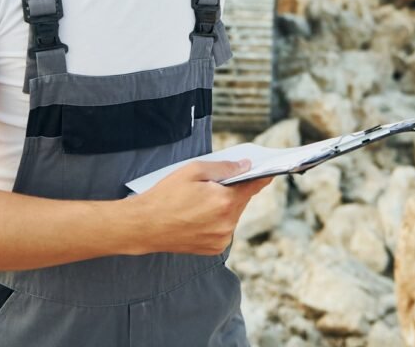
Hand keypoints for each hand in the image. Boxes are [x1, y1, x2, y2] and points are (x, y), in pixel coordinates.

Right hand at [130, 159, 275, 254]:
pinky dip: (216, 221)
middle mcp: (227, 223)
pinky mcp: (214, 249)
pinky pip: (223, 230)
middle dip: (233, 191)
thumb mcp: (193, 171)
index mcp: (225, 201)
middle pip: (241, 201)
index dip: (261, 177)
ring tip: (199, 202)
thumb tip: (245, 166)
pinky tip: (198, 216)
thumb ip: (223, 168)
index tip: (270, 172)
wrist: (144, 226)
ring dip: (223, 207)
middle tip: (214, 185)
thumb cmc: (166, 196)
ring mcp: (221, 239)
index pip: (253, 186)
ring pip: (232, 216)